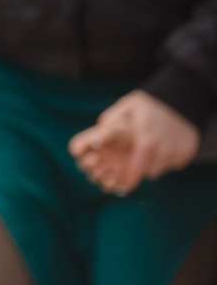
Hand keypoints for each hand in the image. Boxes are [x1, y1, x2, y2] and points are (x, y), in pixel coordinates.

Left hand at [71, 92, 201, 195]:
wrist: (182, 99)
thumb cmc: (150, 104)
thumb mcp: (127, 107)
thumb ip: (110, 123)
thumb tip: (95, 141)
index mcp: (147, 140)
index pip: (137, 168)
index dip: (129, 178)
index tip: (121, 185)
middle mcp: (165, 149)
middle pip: (148, 171)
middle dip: (138, 168)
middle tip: (134, 155)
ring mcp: (179, 152)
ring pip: (160, 168)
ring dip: (152, 162)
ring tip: (149, 146)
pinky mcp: (188, 153)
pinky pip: (173, 163)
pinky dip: (165, 158)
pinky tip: (163, 144)